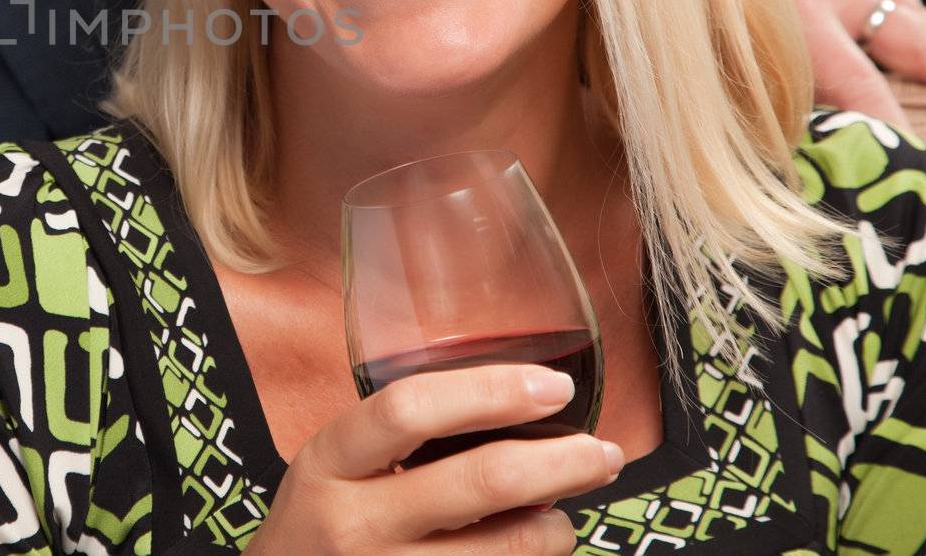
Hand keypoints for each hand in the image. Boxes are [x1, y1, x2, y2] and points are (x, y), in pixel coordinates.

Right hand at [247, 365, 621, 554]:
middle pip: (480, 481)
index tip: (552, 386)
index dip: (491, 392)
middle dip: (562, 462)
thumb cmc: (322, 522)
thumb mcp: (334, 467)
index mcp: (329, 462)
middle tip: (603, 451)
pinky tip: (531, 548)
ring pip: (505, 549)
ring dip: (555, 528)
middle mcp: (353, 523)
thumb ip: (398, 437)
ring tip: (563, 515)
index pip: (409, 410)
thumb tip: (511, 406)